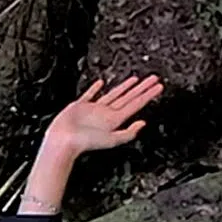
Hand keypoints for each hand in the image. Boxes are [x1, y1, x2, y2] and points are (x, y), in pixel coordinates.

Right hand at [43, 73, 160, 166]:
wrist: (63, 141)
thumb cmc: (84, 142)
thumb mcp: (112, 140)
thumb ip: (128, 132)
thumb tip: (143, 123)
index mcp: (115, 120)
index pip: (136, 104)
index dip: (148, 94)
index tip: (158, 86)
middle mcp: (107, 114)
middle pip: (129, 97)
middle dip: (142, 88)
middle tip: (153, 78)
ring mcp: (94, 110)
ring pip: (114, 94)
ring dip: (124, 87)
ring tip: (135, 80)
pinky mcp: (80, 106)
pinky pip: (90, 95)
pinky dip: (96, 88)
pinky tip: (101, 83)